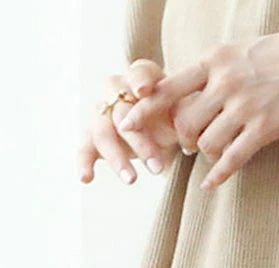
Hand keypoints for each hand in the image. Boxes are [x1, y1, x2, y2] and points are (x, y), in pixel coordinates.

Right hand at [80, 60, 178, 184]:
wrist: (163, 129)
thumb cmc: (175, 115)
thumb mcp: (185, 111)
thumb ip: (187, 111)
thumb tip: (195, 125)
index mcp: (141, 77)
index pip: (138, 74)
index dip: (139, 82)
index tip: (143, 93)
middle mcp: (116, 91)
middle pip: (121, 112)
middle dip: (139, 140)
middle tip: (158, 167)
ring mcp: (101, 113)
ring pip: (104, 133)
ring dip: (117, 158)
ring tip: (132, 181)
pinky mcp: (92, 136)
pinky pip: (84, 148)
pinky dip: (83, 163)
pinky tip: (86, 178)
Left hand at [118, 29, 278, 191]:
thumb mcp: (240, 51)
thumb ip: (214, 71)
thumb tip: (190, 91)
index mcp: (215, 61)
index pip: (169, 86)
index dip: (145, 108)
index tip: (126, 123)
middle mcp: (225, 83)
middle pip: (184, 122)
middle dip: (181, 138)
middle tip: (187, 143)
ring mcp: (244, 107)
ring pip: (206, 143)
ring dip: (204, 152)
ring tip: (212, 150)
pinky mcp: (264, 129)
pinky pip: (232, 159)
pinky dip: (218, 175)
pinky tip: (210, 184)